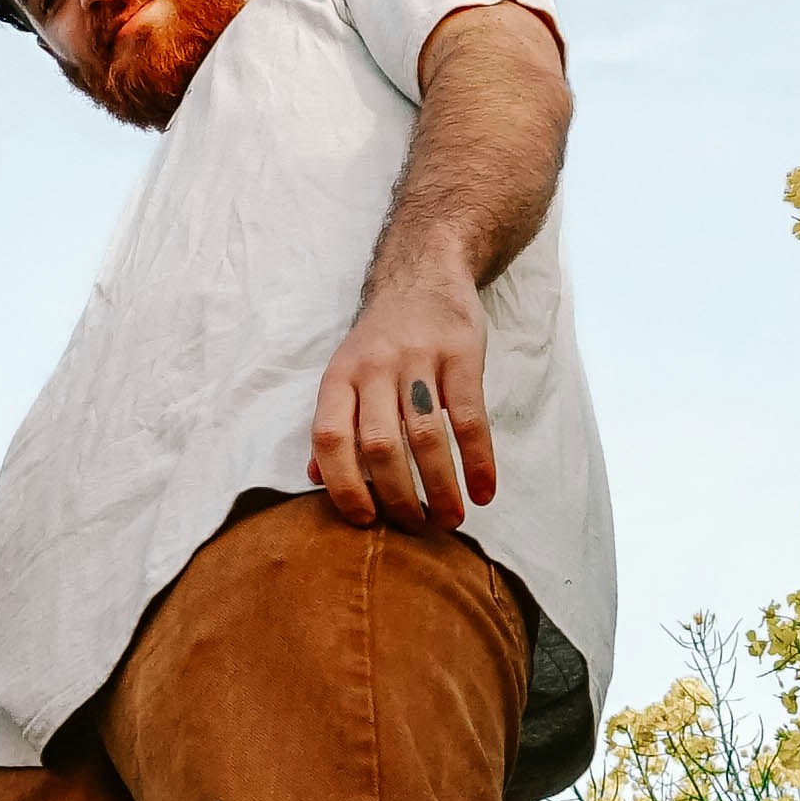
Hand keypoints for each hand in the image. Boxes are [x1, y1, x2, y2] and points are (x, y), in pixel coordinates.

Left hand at [308, 262, 497, 532]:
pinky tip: (485, 491)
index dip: (342, 485)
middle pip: (380, 445)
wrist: (424, 272)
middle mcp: (374, 367)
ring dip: (440, 487)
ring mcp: (418, 359)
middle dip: (399, 497)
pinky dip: (479, 461)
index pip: (330, 437)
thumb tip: (314, 479)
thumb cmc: (383, 338)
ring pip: (426, 436)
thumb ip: (335, 423)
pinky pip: (470, 417)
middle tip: (417, 528)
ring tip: (451, 520)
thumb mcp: (348, 372)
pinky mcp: (461, 354)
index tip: (364, 522)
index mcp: (340, 377)